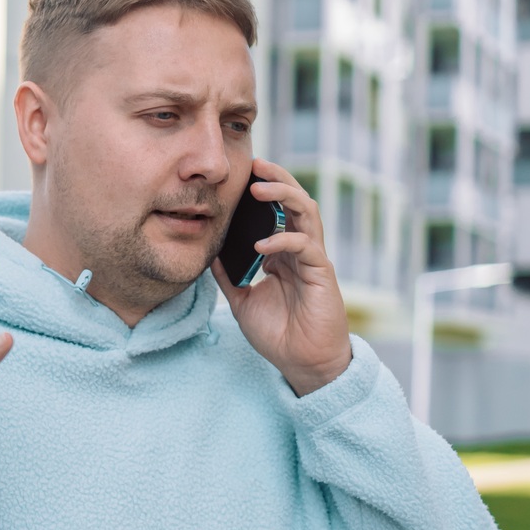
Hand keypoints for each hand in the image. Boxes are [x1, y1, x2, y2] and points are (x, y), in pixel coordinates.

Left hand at [211, 160, 351, 395]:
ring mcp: (312, 260)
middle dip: (277, 180)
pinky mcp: (322, 274)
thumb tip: (207, 253)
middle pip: (295, 202)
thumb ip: (228, 275)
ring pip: (307, 213)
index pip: (276, 211)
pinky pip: (305, 247)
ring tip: (260, 190)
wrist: (302, 363)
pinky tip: (261, 246)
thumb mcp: (241, 301)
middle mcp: (300, 250)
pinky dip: (283, 241)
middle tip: (256, 165)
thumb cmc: (277, 333)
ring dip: (284, 196)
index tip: (242, 175)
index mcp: (283, 253)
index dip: (263, 190)